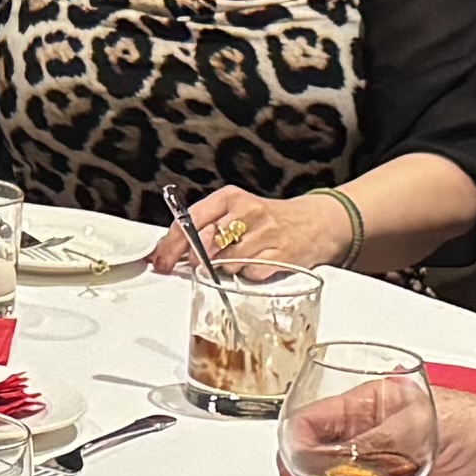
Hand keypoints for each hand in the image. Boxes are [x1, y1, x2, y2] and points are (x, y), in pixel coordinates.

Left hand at [156, 187, 346, 277]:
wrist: (315, 223)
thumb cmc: (267, 220)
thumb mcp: (233, 213)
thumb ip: (200, 229)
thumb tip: (163, 253)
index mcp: (230, 198)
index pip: (189, 222)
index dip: (170, 246)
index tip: (160, 262)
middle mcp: (247, 212)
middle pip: (205, 245)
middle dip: (197, 261)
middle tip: (201, 265)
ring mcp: (266, 234)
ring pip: (226, 264)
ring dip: (225, 270)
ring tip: (239, 259)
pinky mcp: (282, 255)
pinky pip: (250, 276)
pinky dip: (248, 277)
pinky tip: (257, 266)